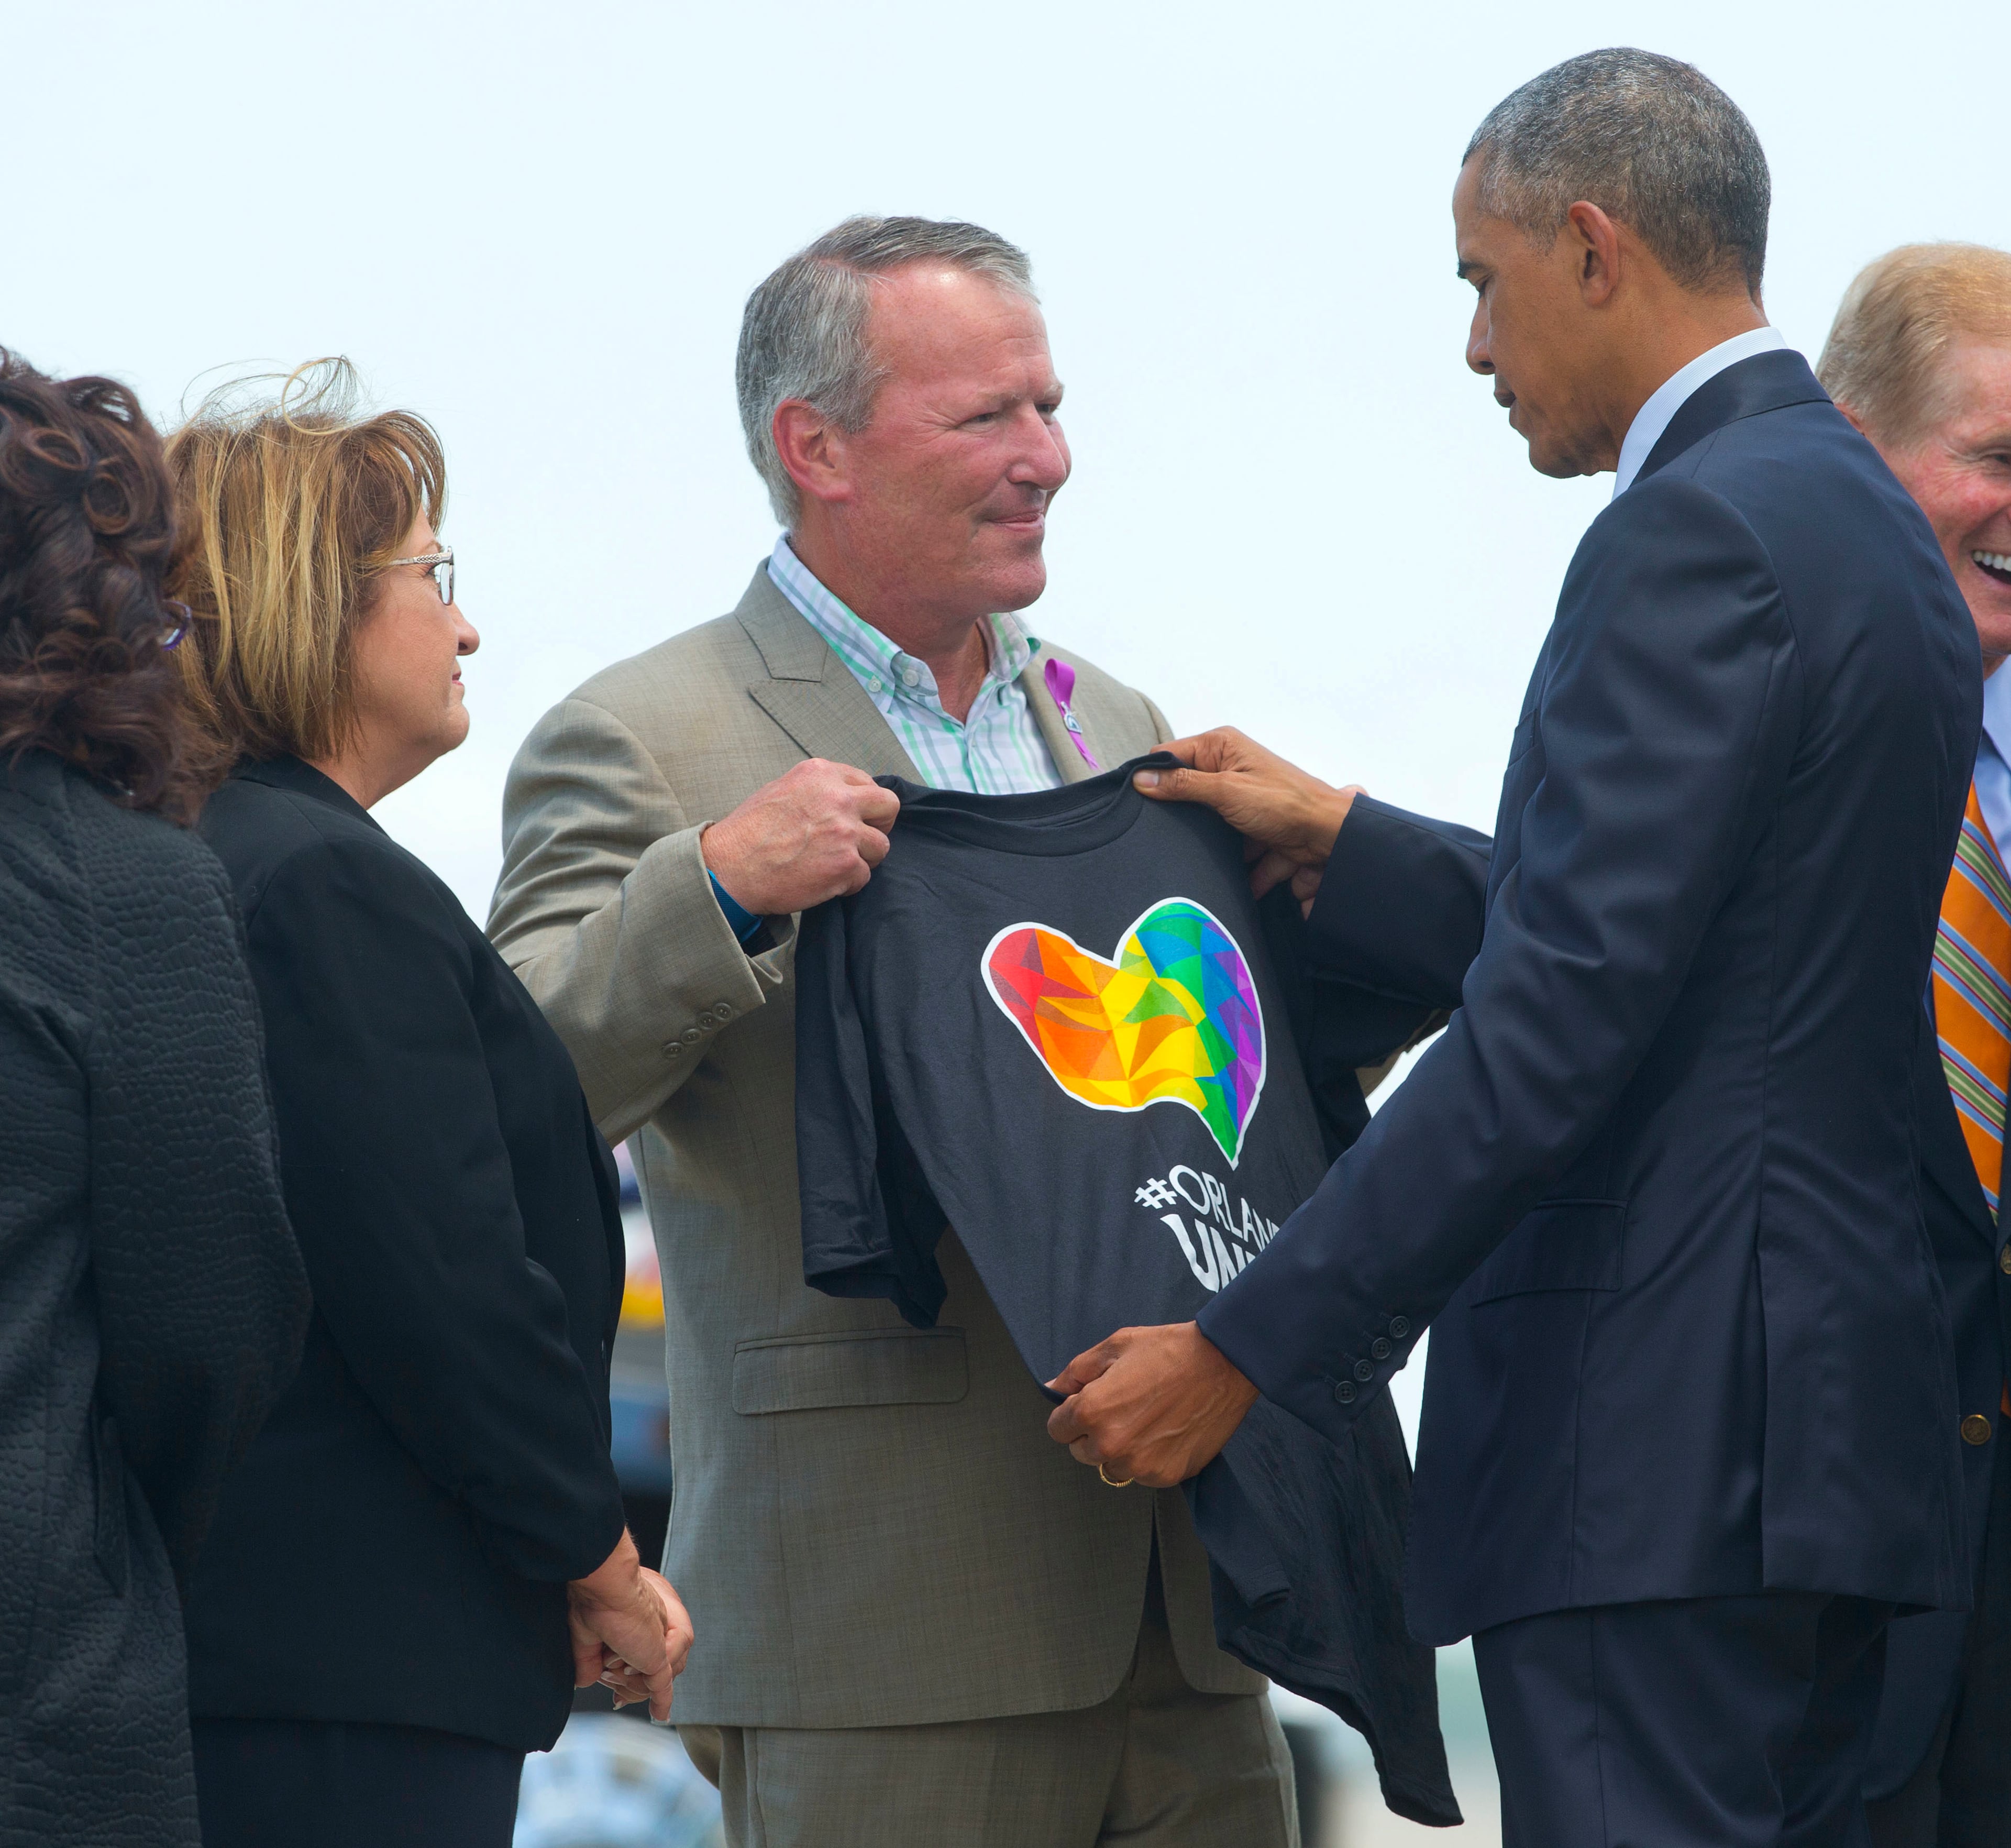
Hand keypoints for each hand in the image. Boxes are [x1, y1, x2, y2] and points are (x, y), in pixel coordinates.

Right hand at [567, 1533, 694, 1721]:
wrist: (606, 1589)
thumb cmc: (593, 1602)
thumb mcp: (585, 1637)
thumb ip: (588, 1661)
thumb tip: (586, 1681)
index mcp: (636, 1630)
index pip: (638, 1667)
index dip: (626, 1681)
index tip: (614, 1688)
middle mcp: (651, 1638)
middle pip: (645, 1680)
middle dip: (625, 1685)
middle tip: (609, 1669)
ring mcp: (658, 1647)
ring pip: (648, 1688)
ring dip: (627, 1685)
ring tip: (612, 1662)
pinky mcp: (659, 1658)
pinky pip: (662, 1688)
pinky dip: (661, 1702)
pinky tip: (661, 1715)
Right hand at [701, 759, 900, 915]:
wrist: (729, 868)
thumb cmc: (748, 833)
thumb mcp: (780, 790)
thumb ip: (816, 790)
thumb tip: (841, 797)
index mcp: (820, 774)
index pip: (867, 782)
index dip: (864, 804)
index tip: (854, 817)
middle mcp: (838, 798)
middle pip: (889, 806)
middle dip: (880, 824)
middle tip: (862, 839)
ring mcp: (845, 832)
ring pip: (881, 846)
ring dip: (864, 858)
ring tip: (836, 864)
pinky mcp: (846, 865)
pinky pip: (864, 876)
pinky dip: (847, 884)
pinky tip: (823, 882)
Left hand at [1044, 1322, 1258, 1488]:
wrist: (1223, 1364)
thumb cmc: (1168, 1350)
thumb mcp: (1115, 1346)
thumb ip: (1076, 1372)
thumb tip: (1052, 1388)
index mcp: (1091, 1412)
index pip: (1057, 1429)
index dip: (1070, 1412)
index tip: (1089, 1402)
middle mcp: (1111, 1446)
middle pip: (1082, 1451)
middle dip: (1093, 1431)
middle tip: (1122, 1406)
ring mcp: (1140, 1465)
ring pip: (1112, 1466)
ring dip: (1120, 1448)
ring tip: (1146, 1418)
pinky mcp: (1166, 1476)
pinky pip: (1142, 1473)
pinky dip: (1148, 1457)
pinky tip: (1164, 1430)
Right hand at [1135, 729, 1359, 898]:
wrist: (1329, 836)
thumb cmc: (1284, 803)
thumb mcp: (1226, 790)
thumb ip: (1183, 785)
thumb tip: (1142, 779)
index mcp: (1222, 746)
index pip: (1171, 755)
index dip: (1154, 776)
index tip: (1140, 803)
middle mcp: (1229, 766)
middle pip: (1185, 789)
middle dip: (1177, 814)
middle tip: (1161, 833)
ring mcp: (1239, 797)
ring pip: (1203, 821)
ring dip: (1202, 841)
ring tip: (1191, 855)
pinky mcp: (1248, 825)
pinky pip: (1225, 842)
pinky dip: (1227, 860)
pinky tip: (1222, 874)